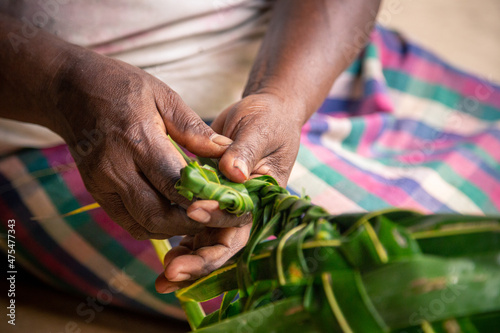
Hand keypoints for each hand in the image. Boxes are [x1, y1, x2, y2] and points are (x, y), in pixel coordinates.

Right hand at [52, 50, 234, 239]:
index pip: (175, 184)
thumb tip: (226, 151)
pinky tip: (173, 215)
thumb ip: (194, 128)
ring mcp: (102, 185)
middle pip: (159, 215)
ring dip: (176, 229)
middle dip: (193, 223)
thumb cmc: (122, 87)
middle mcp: (116, 169)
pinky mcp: (96, 193)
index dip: (204, 200)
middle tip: (219, 217)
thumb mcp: (163, 95)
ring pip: (144, 225)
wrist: (70, 90)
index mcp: (138, 140)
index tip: (229, 204)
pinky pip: (129, 223)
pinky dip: (155, 226)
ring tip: (201, 218)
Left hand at [155, 93, 303, 290]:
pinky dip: (182, 245)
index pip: (241, 221)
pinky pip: (195, 230)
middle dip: (199, 261)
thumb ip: (246, 152)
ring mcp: (225, 209)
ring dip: (187, 261)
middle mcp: (243, 211)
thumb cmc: (268, 121)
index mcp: (260, 198)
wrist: (263, 115)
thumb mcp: (260, 131)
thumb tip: (234, 172)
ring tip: (163, 278)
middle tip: (171, 272)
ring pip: (207, 243)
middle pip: (223, 244)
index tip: (193, 212)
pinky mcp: (210, 203)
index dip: (218, 221)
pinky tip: (164, 259)